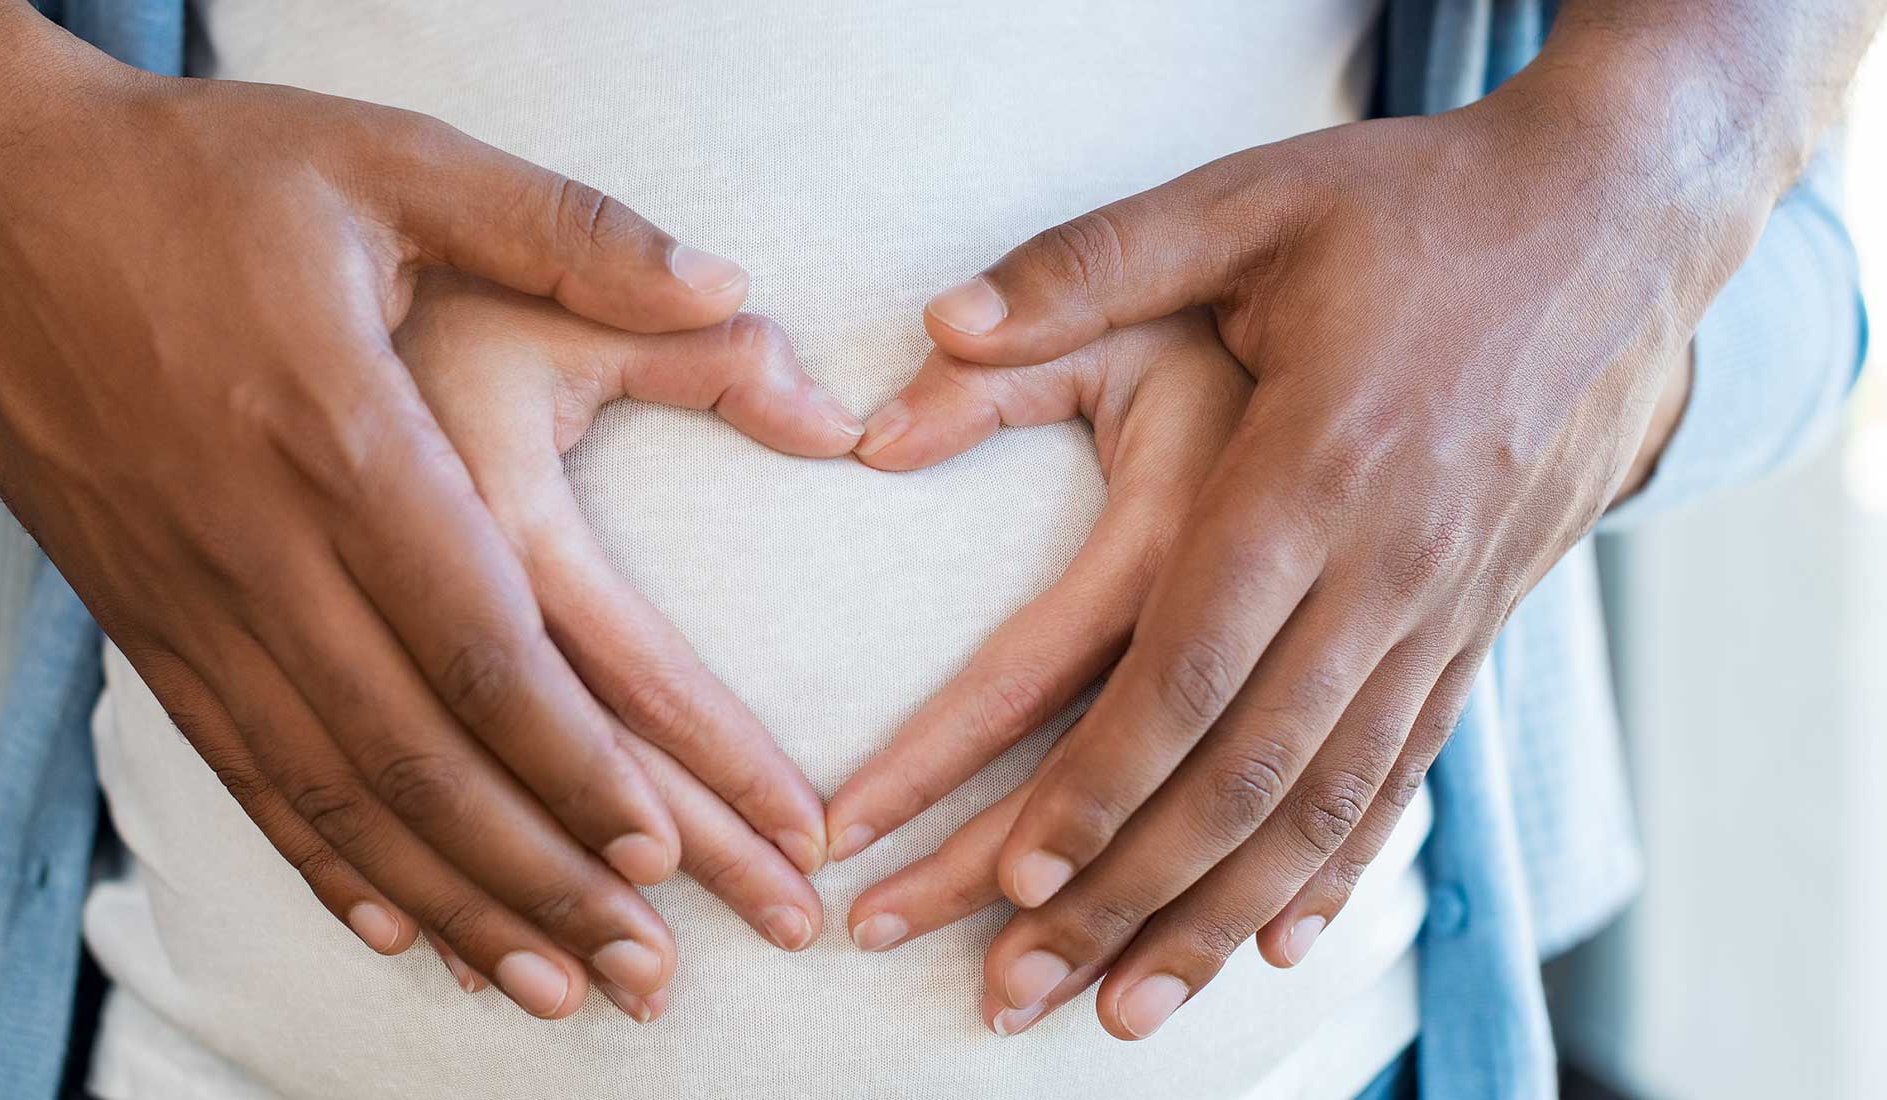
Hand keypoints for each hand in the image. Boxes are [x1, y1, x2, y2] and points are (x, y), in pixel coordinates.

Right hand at [0, 53, 850, 1019]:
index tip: (665, 846)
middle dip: (540, 874)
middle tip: (644, 969)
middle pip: (415, 754)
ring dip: (451, 901)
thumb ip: (568, 229)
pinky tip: (397, 926)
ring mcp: (186, 594)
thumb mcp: (391, 159)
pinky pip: (239, 768)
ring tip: (555, 986)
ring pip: (332, 790)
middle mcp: (257, 543)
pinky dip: (323, 859)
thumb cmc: (196, 175)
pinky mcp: (137, 615)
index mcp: (340, 435)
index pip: (479, 643)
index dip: (572, 759)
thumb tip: (731, 280)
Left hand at [836, 73, 1723, 1039]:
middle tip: (1017, 987)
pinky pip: (1403, 773)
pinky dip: (1335, 868)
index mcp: (1309, 475)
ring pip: (1323, 803)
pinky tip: (1281, 942)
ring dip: (1218, 918)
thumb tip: (936, 321)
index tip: (1013, 874)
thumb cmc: (1420, 209)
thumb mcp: (1251, 203)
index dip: (1098, 782)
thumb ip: (1090, 265)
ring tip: (1123, 1011)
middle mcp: (1383, 570)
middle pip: (1244, 773)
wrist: (1620, 223)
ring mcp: (1443, 609)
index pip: (1188, 669)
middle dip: (1126, 895)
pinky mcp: (1478, 622)